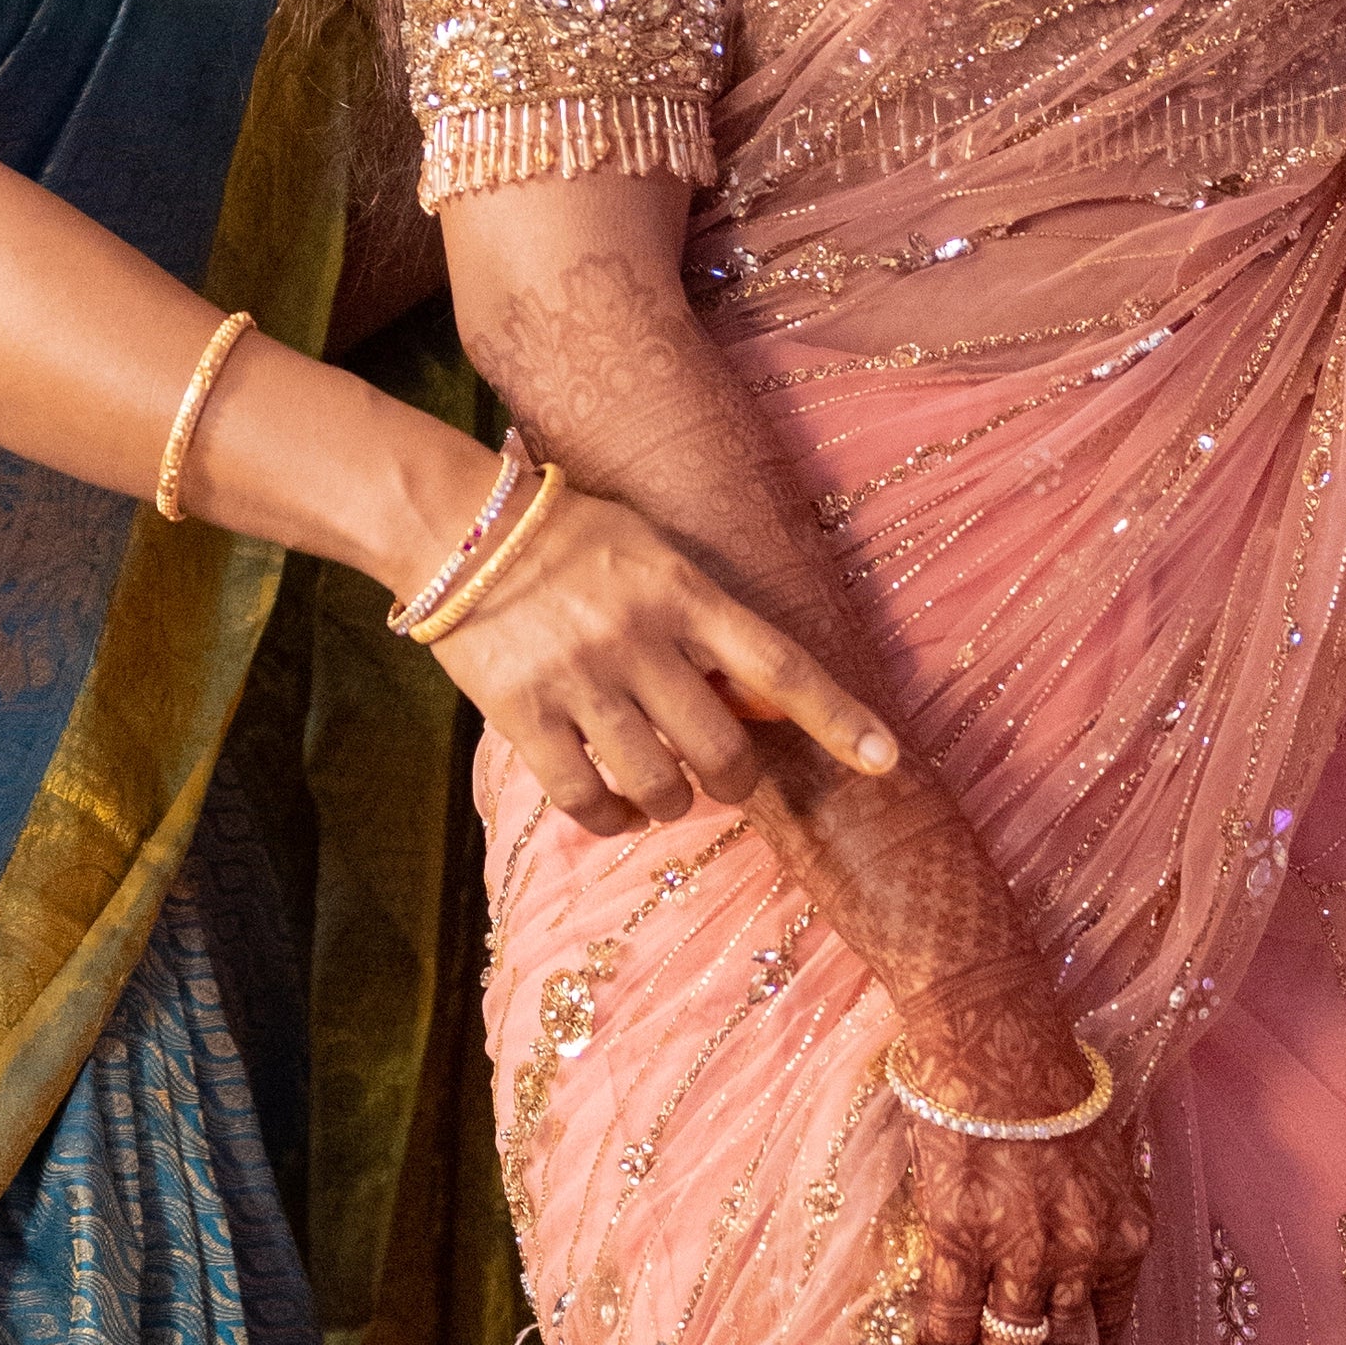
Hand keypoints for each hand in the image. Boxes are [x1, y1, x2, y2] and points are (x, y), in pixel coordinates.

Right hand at [428, 479, 897, 840]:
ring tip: (662, 792)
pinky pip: (583, 797)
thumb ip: (708, 623)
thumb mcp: (655, 556)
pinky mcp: (523, 714)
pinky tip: (613, 808)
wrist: (459, 527)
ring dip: (670, 804)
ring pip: (656, 784)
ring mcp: (580, 679)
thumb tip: (766, 702)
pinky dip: (609, 817)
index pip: (778, 663)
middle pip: (720, 748)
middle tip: (723, 779)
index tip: (886, 759)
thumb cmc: (573, 538)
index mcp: (682, 590)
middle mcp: (639, 637)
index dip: (837, 716)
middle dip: (734, 782)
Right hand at [897, 1003, 1152, 1344]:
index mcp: (1124, 1231)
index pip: (1110, 1326)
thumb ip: (1090, 1210)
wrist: (995, 1035)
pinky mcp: (962, 1239)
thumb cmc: (1045, 1077)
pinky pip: (951, 1323)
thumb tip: (1064, 1254)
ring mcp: (1023, 1250)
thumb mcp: (1100, 1153)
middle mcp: (1084, 1252)